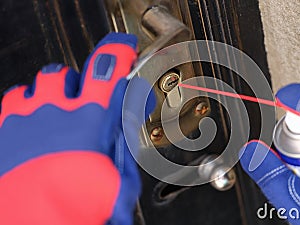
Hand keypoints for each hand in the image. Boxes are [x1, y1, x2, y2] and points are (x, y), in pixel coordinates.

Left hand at [0, 33, 154, 224]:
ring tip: (57, 110)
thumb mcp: (117, 182)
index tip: (122, 48)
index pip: (108, 68)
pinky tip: (33, 121)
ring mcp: (26, 116)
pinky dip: (26, 104)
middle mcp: (56, 110)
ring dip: (52, 91)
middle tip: (84, 99)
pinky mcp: (4, 127)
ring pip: (39, 82)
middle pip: (67, 72)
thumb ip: (123, 149)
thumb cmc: (71, 207)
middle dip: (78, 81)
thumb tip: (125, 132)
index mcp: (90, 119)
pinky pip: (13, 98)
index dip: (118, 51)